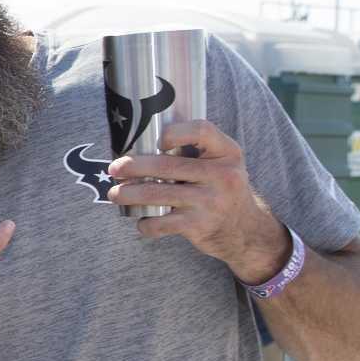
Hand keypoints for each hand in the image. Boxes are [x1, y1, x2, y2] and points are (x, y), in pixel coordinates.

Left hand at [108, 121, 290, 279]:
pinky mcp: (199, 226)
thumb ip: (196, 151)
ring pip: (157, 194)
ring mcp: (211, 202)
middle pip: (166, 165)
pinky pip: (161, 223)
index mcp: (227, 152)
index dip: (175, 132)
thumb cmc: (222, 189)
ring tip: (114, 194)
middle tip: (114, 169)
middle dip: (133, 166)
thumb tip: (142, 142)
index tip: (155, 140)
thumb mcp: (223, 163)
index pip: (201, 131)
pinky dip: (145, 224)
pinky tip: (141, 221)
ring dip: (128, 194)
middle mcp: (223, 175)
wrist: (245, 229)